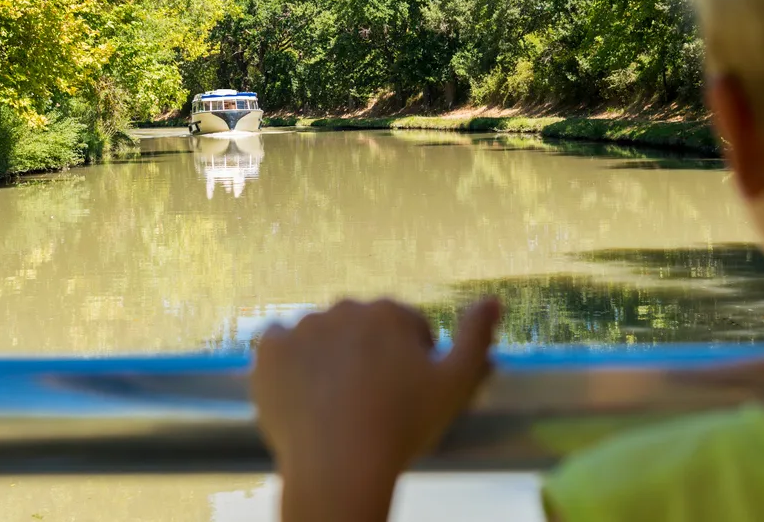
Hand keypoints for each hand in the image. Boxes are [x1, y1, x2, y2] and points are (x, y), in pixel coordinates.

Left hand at [253, 297, 501, 521]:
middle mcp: (345, 307)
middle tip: (372, 403)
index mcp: (390, 312)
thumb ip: (476, 337)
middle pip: (362, 330)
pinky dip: (290, 362)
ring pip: (322, 337)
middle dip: (369, 356)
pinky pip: (279, 344)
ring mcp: (303, 326)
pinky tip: (301, 391)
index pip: (406, 329)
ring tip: (335, 405)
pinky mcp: (269, 350)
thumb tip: (494, 299)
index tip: (406, 396)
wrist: (338, 465)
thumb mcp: (456, 385)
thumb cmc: (403, 426)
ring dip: (330, 358)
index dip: (412, 364)